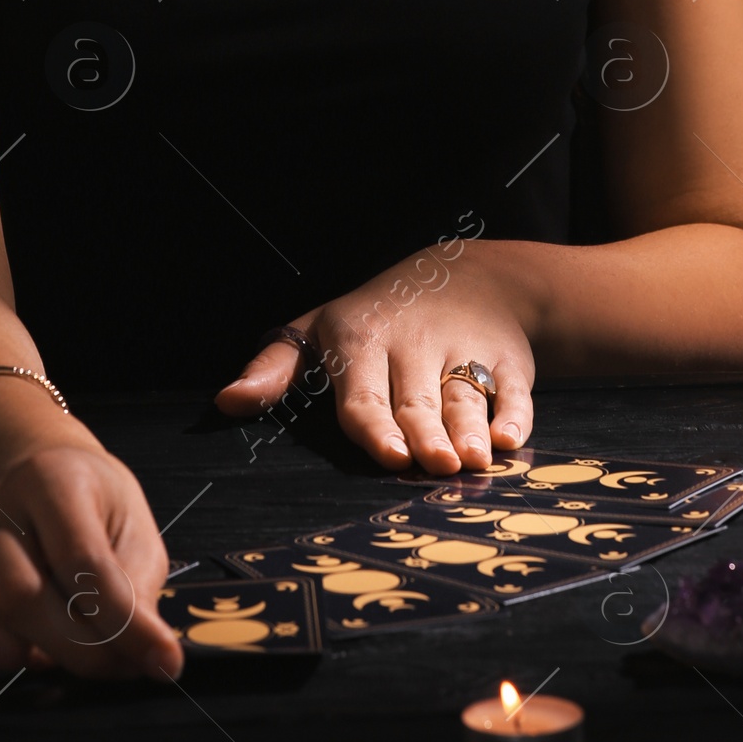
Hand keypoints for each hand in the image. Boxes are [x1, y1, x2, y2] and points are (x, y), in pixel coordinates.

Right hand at [0, 438, 184, 681]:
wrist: (40, 471)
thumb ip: (139, 589)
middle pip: (20, 596)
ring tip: (58, 657)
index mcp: (54, 480)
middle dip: (75, 650)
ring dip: (17, 655)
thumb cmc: (96, 507)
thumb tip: (156, 660)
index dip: (121, 622)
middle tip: (113, 668)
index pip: (81, 561)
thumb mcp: (134, 529)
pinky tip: (14, 655)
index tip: (161, 662)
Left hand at [213, 239, 535, 474]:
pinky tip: (512, 438)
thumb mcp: (316, 332)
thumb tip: (226, 402)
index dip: (378, 427)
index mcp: (361, 344)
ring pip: (466, 398)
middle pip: (419, 402)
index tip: (389, 455)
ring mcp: (465, 352)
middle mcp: (414, 347)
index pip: (365, 395)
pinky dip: (517, 413)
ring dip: (472, 430)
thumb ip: (273, 370)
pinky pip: (515, 390)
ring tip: (475, 460)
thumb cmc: (374, 318)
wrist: (464, 275)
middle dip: (428, 434)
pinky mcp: (509, 359)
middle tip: (437, 466)